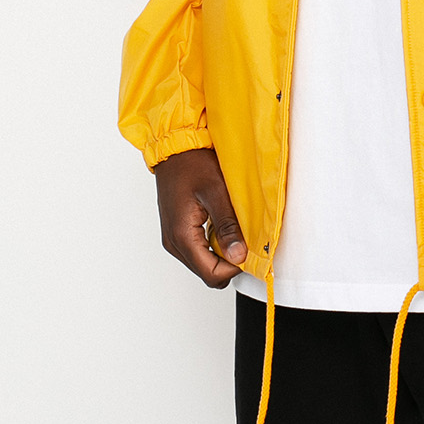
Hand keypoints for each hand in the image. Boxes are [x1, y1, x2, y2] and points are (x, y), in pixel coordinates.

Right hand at [154, 147, 247, 286]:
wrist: (174, 148)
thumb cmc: (192, 164)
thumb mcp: (216, 192)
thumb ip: (227, 226)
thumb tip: (239, 255)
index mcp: (182, 236)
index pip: (212, 274)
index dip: (234, 268)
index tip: (251, 252)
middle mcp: (174, 243)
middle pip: (207, 273)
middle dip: (229, 263)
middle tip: (246, 241)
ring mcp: (173, 239)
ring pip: (203, 263)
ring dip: (222, 254)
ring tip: (234, 230)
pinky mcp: (176, 232)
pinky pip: (198, 251)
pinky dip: (213, 245)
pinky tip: (222, 226)